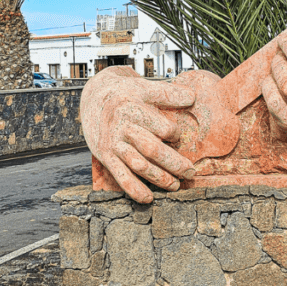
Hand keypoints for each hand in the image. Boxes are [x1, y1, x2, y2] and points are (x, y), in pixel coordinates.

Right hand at [79, 67, 196, 202]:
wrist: (93, 98)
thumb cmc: (123, 93)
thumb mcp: (144, 87)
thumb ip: (169, 93)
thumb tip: (193, 97)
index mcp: (134, 109)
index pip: (162, 128)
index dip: (175, 135)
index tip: (178, 138)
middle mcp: (123, 128)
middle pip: (153, 150)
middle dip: (174, 163)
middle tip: (190, 172)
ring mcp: (113, 144)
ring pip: (140, 166)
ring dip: (159, 178)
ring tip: (175, 185)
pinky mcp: (106, 156)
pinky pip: (121, 176)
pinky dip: (135, 190)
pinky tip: (148, 198)